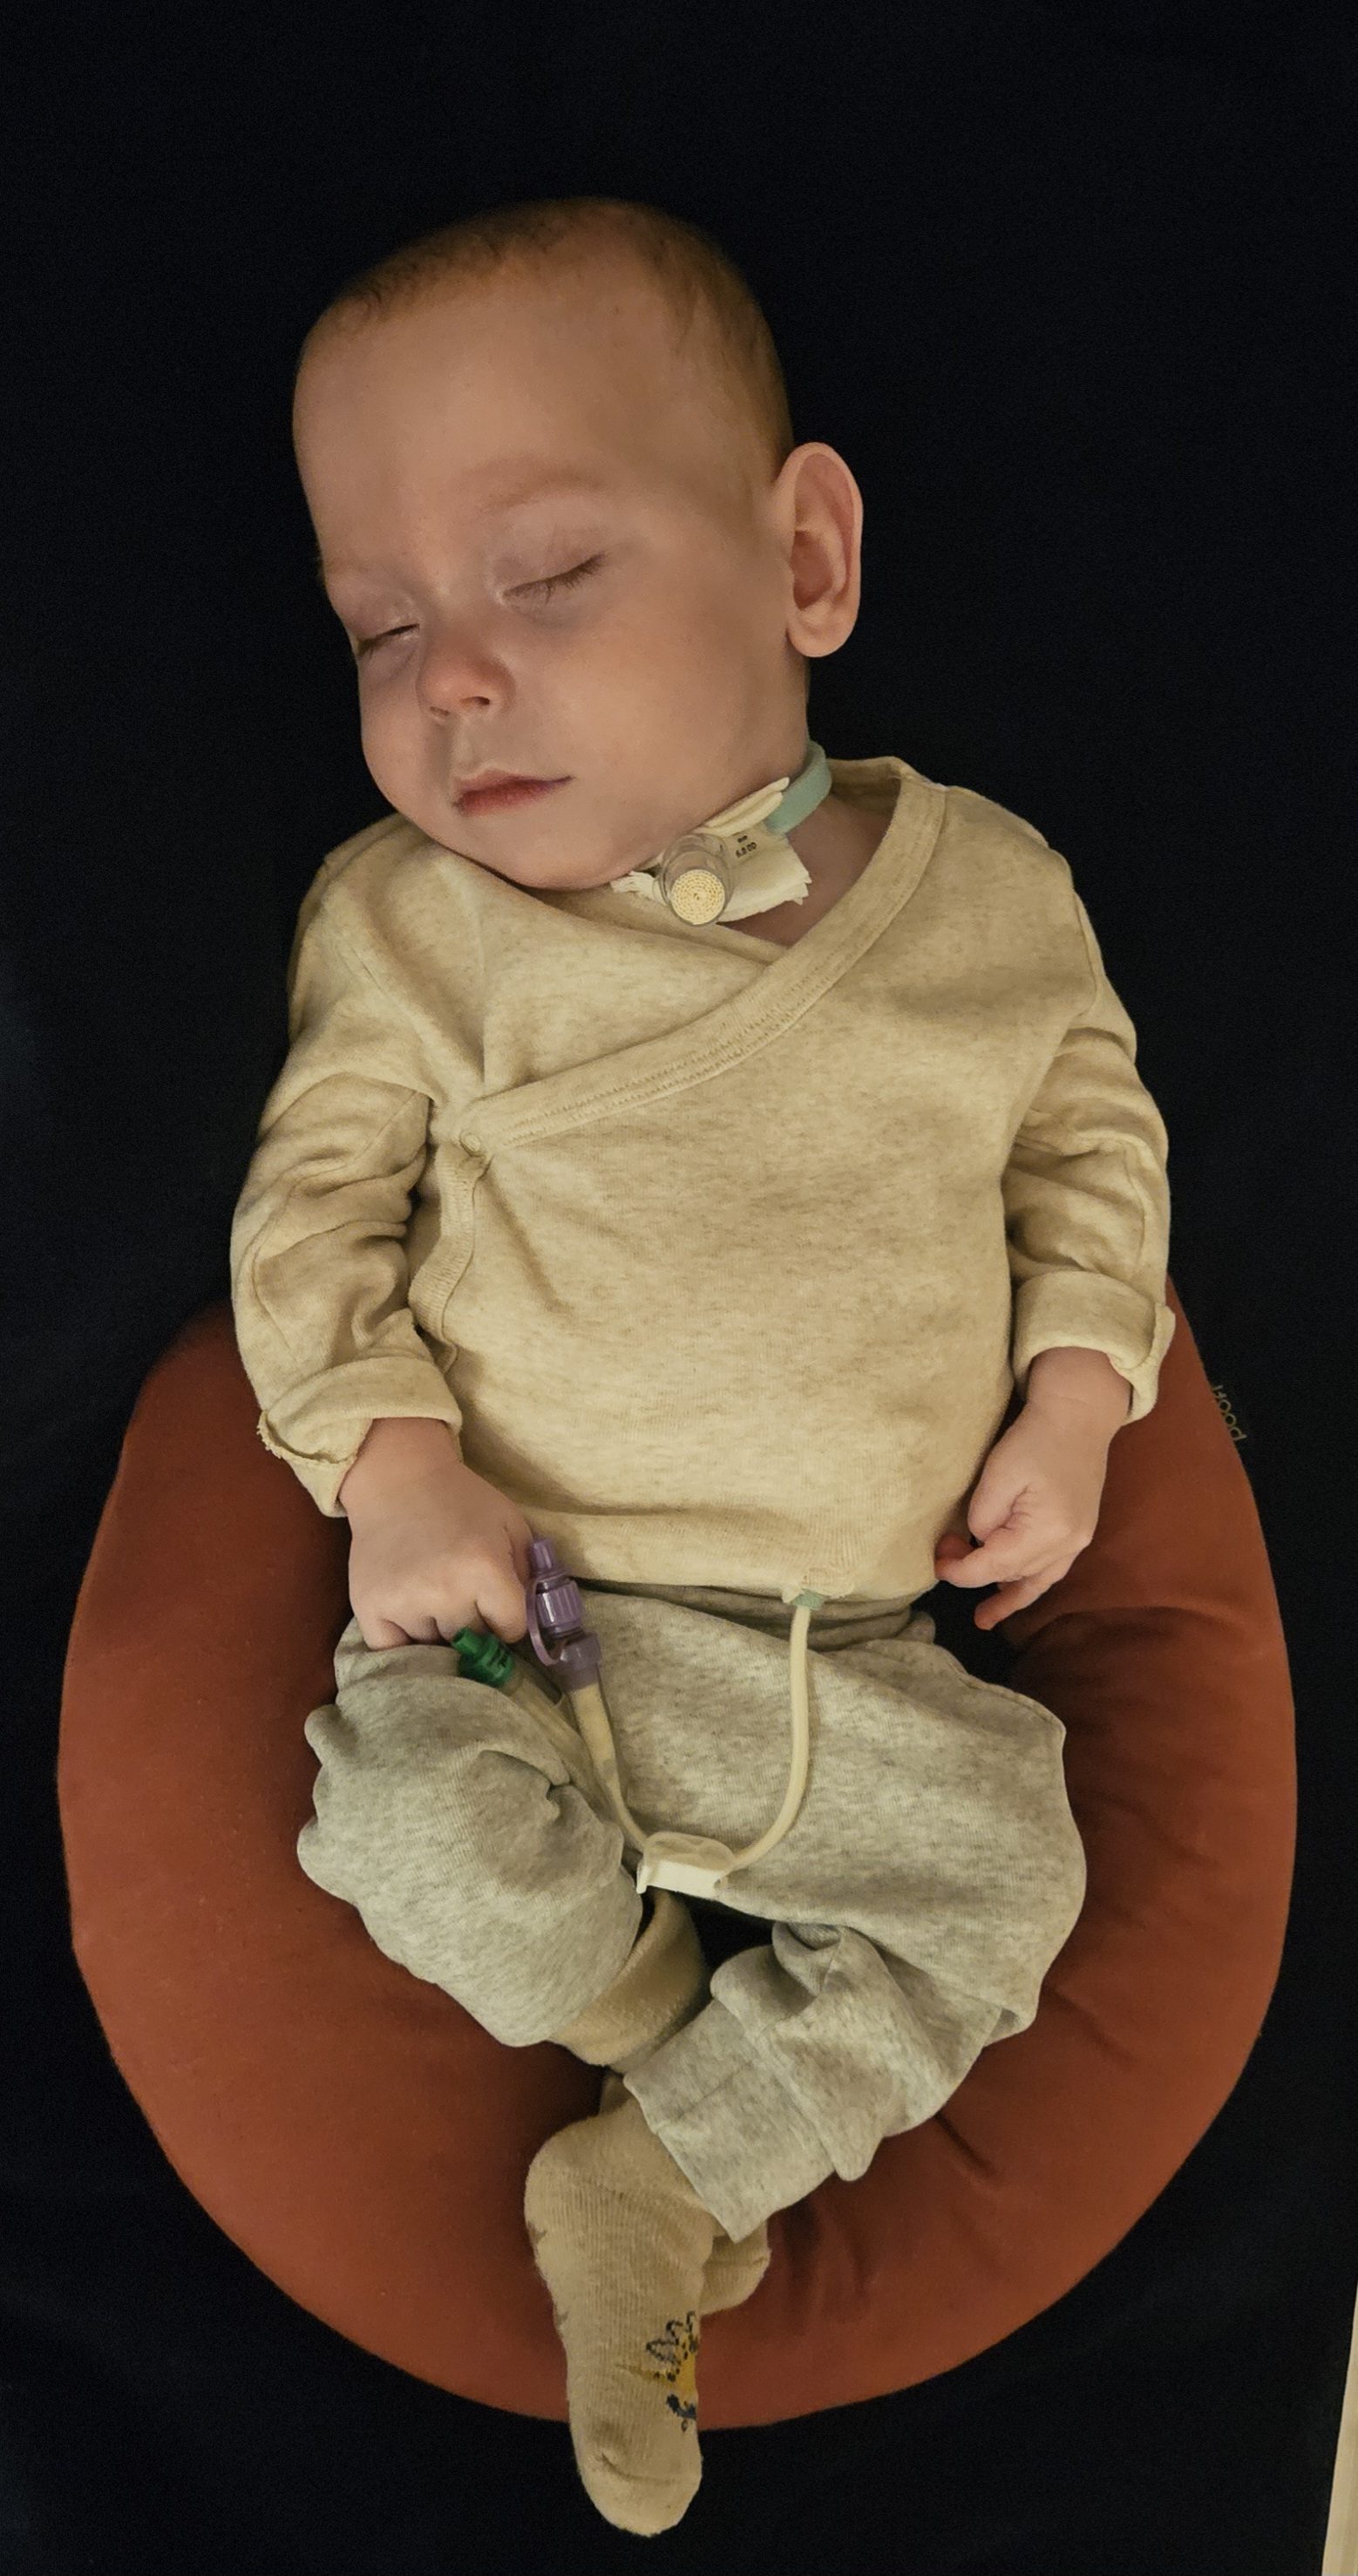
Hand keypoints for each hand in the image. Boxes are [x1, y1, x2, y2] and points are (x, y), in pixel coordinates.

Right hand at [341, 1424, 535, 1650]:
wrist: (398, 1479)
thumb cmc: (461, 1501)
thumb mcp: (511, 1525)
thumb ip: (531, 1575)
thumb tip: (538, 1625)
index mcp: (484, 1569)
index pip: (511, 1629)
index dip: (510, 1618)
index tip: (500, 1603)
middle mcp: (444, 1590)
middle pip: (473, 1641)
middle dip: (476, 1625)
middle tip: (466, 1596)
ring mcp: (403, 1602)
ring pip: (435, 1647)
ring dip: (440, 1632)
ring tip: (436, 1595)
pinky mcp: (369, 1607)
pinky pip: (393, 1651)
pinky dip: (404, 1642)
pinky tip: (412, 1615)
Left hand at [933, 1402, 1113, 1629]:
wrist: (1079, 1416)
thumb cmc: (1036, 1439)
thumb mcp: (997, 1475)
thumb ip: (983, 1517)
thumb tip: (979, 1543)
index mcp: (1046, 1531)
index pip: (993, 1566)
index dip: (959, 1571)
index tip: (936, 1563)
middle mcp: (1068, 1544)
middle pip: (1012, 1573)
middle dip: (975, 1570)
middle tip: (945, 1551)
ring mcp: (1079, 1541)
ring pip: (1035, 1580)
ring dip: (1006, 1594)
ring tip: (984, 1617)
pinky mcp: (1079, 1533)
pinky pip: (1052, 1570)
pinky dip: (1030, 1584)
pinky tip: (1013, 1593)